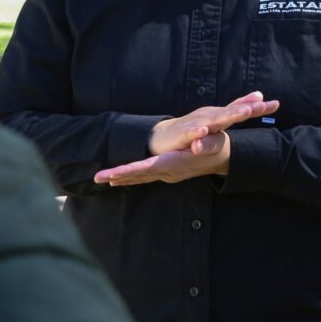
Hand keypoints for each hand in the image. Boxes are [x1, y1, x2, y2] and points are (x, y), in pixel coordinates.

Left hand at [94, 131, 229, 185]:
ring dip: (122, 178)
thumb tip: (197, 145)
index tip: (112, 174)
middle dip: (118, 176)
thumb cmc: (217, 146)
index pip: (147, 168)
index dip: (129, 170)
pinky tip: (119, 179)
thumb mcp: (216, 142)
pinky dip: (132, 177)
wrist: (223, 158)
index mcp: (175, 163)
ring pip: (140, 178)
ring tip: (102, 179)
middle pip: (139, 175)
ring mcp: (167, 174)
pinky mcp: (167, 172)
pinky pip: (146, 177)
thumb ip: (207, 144)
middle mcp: (169, 171)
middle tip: (97, 178)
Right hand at [147, 91, 277, 155]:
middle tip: (258, 106)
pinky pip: (190, 133)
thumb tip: (260, 94)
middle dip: (244, 109)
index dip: (258, 108)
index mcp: (219, 114)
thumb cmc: (193, 128)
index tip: (276, 104)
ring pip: (212, 120)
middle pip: (229, 112)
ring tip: (242, 113)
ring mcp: (196, 124)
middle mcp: (208, 116)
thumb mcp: (218, 118)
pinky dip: (197, 132)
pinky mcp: (182, 134)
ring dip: (226, 116)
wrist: (164, 137)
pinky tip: (204, 131)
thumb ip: (238, 107)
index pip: (241, 109)